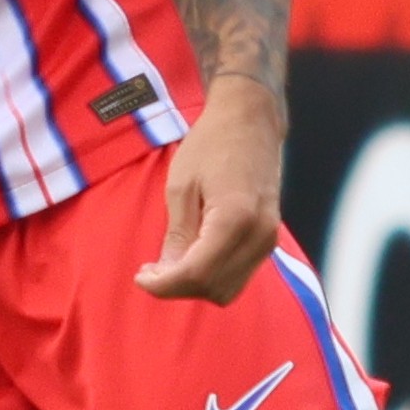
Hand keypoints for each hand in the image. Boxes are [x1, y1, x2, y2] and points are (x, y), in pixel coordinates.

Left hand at [136, 79, 285, 306]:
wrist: (250, 120)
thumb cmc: (211, 144)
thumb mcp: (181, 186)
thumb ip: (177, 234)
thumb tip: (168, 272)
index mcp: (235, 218)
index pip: (197, 273)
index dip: (164, 285)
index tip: (140, 278)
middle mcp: (259, 235)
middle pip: (214, 287)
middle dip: (178, 288)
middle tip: (151, 272)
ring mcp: (269, 238)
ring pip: (229, 289)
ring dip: (196, 286)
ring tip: (168, 266)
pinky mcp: (269, 238)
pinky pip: (239, 275)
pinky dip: (213, 277)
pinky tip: (190, 259)